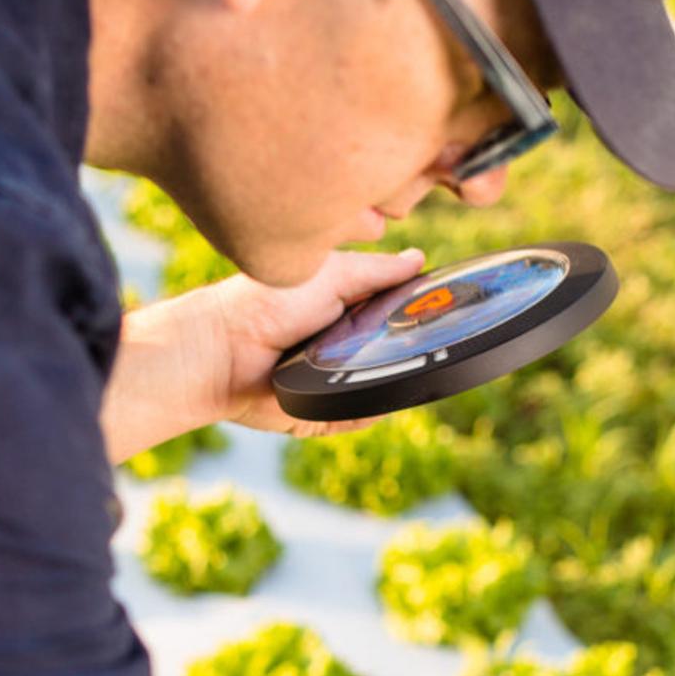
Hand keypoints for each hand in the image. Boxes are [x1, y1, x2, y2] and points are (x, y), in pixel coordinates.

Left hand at [203, 246, 429, 439]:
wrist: (223, 353)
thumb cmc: (266, 304)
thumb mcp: (330, 274)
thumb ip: (376, 270)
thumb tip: (419, 260)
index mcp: (348, 310)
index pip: (396, 311)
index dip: (421, 309)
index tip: (450, 305)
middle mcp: (345, 346)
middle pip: (398, 351)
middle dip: (417, 348)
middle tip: (441, 341)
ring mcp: (338, 381)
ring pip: (386, 386)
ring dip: (399, 379)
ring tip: (417, 368)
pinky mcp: (327, 413)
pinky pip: (364, 416)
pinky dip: (375, 409)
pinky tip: (386, 398)